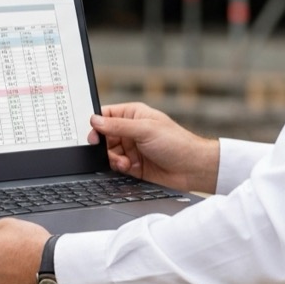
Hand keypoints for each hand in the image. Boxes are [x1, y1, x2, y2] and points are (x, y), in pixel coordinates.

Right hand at [88, 102, 219, 193]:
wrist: (192, 168)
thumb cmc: (176, 142)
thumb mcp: (145, 130)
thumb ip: (118, 125)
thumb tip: (95, 120)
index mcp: (133, 115)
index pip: (107, 115)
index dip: (97, 124)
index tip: (93, 134)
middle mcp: (131, 130)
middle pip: (104, 136)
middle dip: (104, 145)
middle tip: (107, 150)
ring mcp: (132, 148)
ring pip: (109, 152)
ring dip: (112, 158)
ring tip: (123, 161)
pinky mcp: (133, 165)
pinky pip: (116, 165)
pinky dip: (118, 167)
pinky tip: (128, 167)